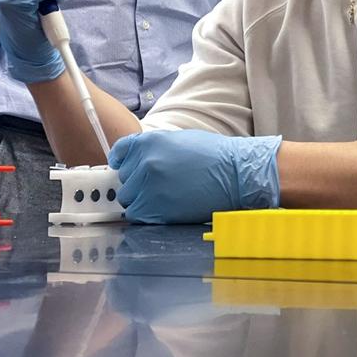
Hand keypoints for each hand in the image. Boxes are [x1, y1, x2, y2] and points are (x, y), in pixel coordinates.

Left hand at [109, 129, 281, 224]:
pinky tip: (165, 208)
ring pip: (129, 199)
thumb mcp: (179, 140)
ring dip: (141, 200)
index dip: (121, 161)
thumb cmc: (214, 156)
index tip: (122, 167)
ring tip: (164, 197)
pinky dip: (147, 214)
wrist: (236, 174)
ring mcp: (149, 187)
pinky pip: (138, 215)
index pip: (119, 152)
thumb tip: (136, 160)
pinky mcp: (157, 210)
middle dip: (137, 182)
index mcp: (150, 142)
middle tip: (158, 184)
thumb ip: (154, 148)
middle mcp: (145, 163)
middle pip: (124, 179)